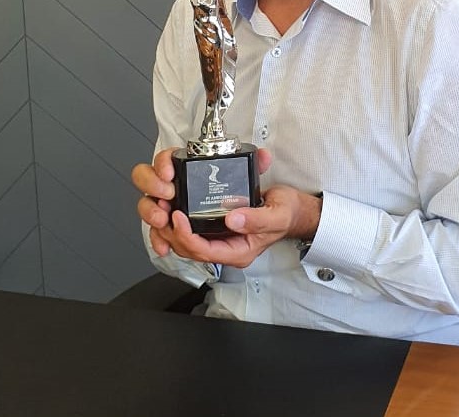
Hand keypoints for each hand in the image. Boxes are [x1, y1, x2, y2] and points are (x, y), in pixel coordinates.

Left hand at [153, 184, 321, 268]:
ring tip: (164, 207)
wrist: (294, 211)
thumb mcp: (277, 214)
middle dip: (171, 232)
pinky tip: (173, 206)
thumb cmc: (286, 214)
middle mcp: (226, 247)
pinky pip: (192, 230)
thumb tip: (232, 218)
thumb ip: (256, 219)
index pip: (204, 251)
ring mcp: (220, 238)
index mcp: (238, 251)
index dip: (187, 235)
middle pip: (189, 249)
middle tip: (164, 210)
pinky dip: (179, 221)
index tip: (179, 216)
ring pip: (186, 241)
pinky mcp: (217, 225)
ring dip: (170, 227)